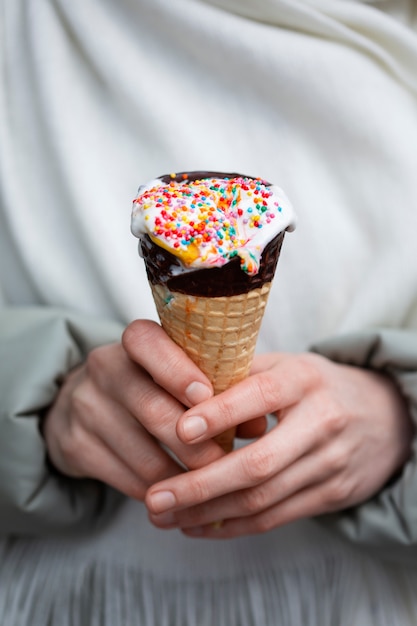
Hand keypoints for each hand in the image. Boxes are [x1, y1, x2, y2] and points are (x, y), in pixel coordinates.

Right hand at [43, 320, 224, 500]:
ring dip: (182, 476)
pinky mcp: (75, 445)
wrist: (81, 404)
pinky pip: (126, 478)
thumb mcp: (176, 376)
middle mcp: (103, 368)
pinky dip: (159, 490)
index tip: (206, 395)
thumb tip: (259, 424)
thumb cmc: (150, 386)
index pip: (146, 342)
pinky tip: (180, 494)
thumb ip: (218, 391)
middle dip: (195, 442)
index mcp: (133, 344)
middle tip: (226, 462)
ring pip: (143, 453)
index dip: (176, 369)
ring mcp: (85, 407)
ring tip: (210, 485)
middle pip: (152, 408)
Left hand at [145, 352, 412, 537]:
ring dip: (207, 513)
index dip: (220, 414)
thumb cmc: (318, 387)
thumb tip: (181, 386)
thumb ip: (241, 374)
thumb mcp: (288, 366)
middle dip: (200, 486)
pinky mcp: (331, 495)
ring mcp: (329, 464)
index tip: (179, 430)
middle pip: (258, 463)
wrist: (385, 417)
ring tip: (164, 517)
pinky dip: (232, 526)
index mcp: (305, 380)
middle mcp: (321, 422)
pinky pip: (275, 518)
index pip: (261, 396)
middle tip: (155, 498)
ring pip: (261, 499)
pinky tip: (197, 526)